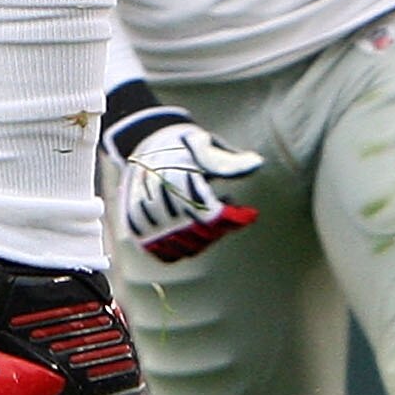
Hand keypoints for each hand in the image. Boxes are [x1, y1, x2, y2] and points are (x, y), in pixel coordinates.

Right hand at [110, 110, 261, 263]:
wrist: (142, 142)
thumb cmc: (177, 144)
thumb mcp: (204, 146)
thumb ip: (229, 162)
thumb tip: (257, 163)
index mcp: (176, 182)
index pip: (213, 216)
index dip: (236, 219)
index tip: (249, 214)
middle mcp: (159, 203)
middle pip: (203, 234)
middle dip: (222, 226)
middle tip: (229, 212)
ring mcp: (146, 217)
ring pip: (187, 246)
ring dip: (205, 238)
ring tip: (208, 218)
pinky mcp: (137, 227)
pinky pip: (164, 253)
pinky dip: (181, 248)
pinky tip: (190, 232)